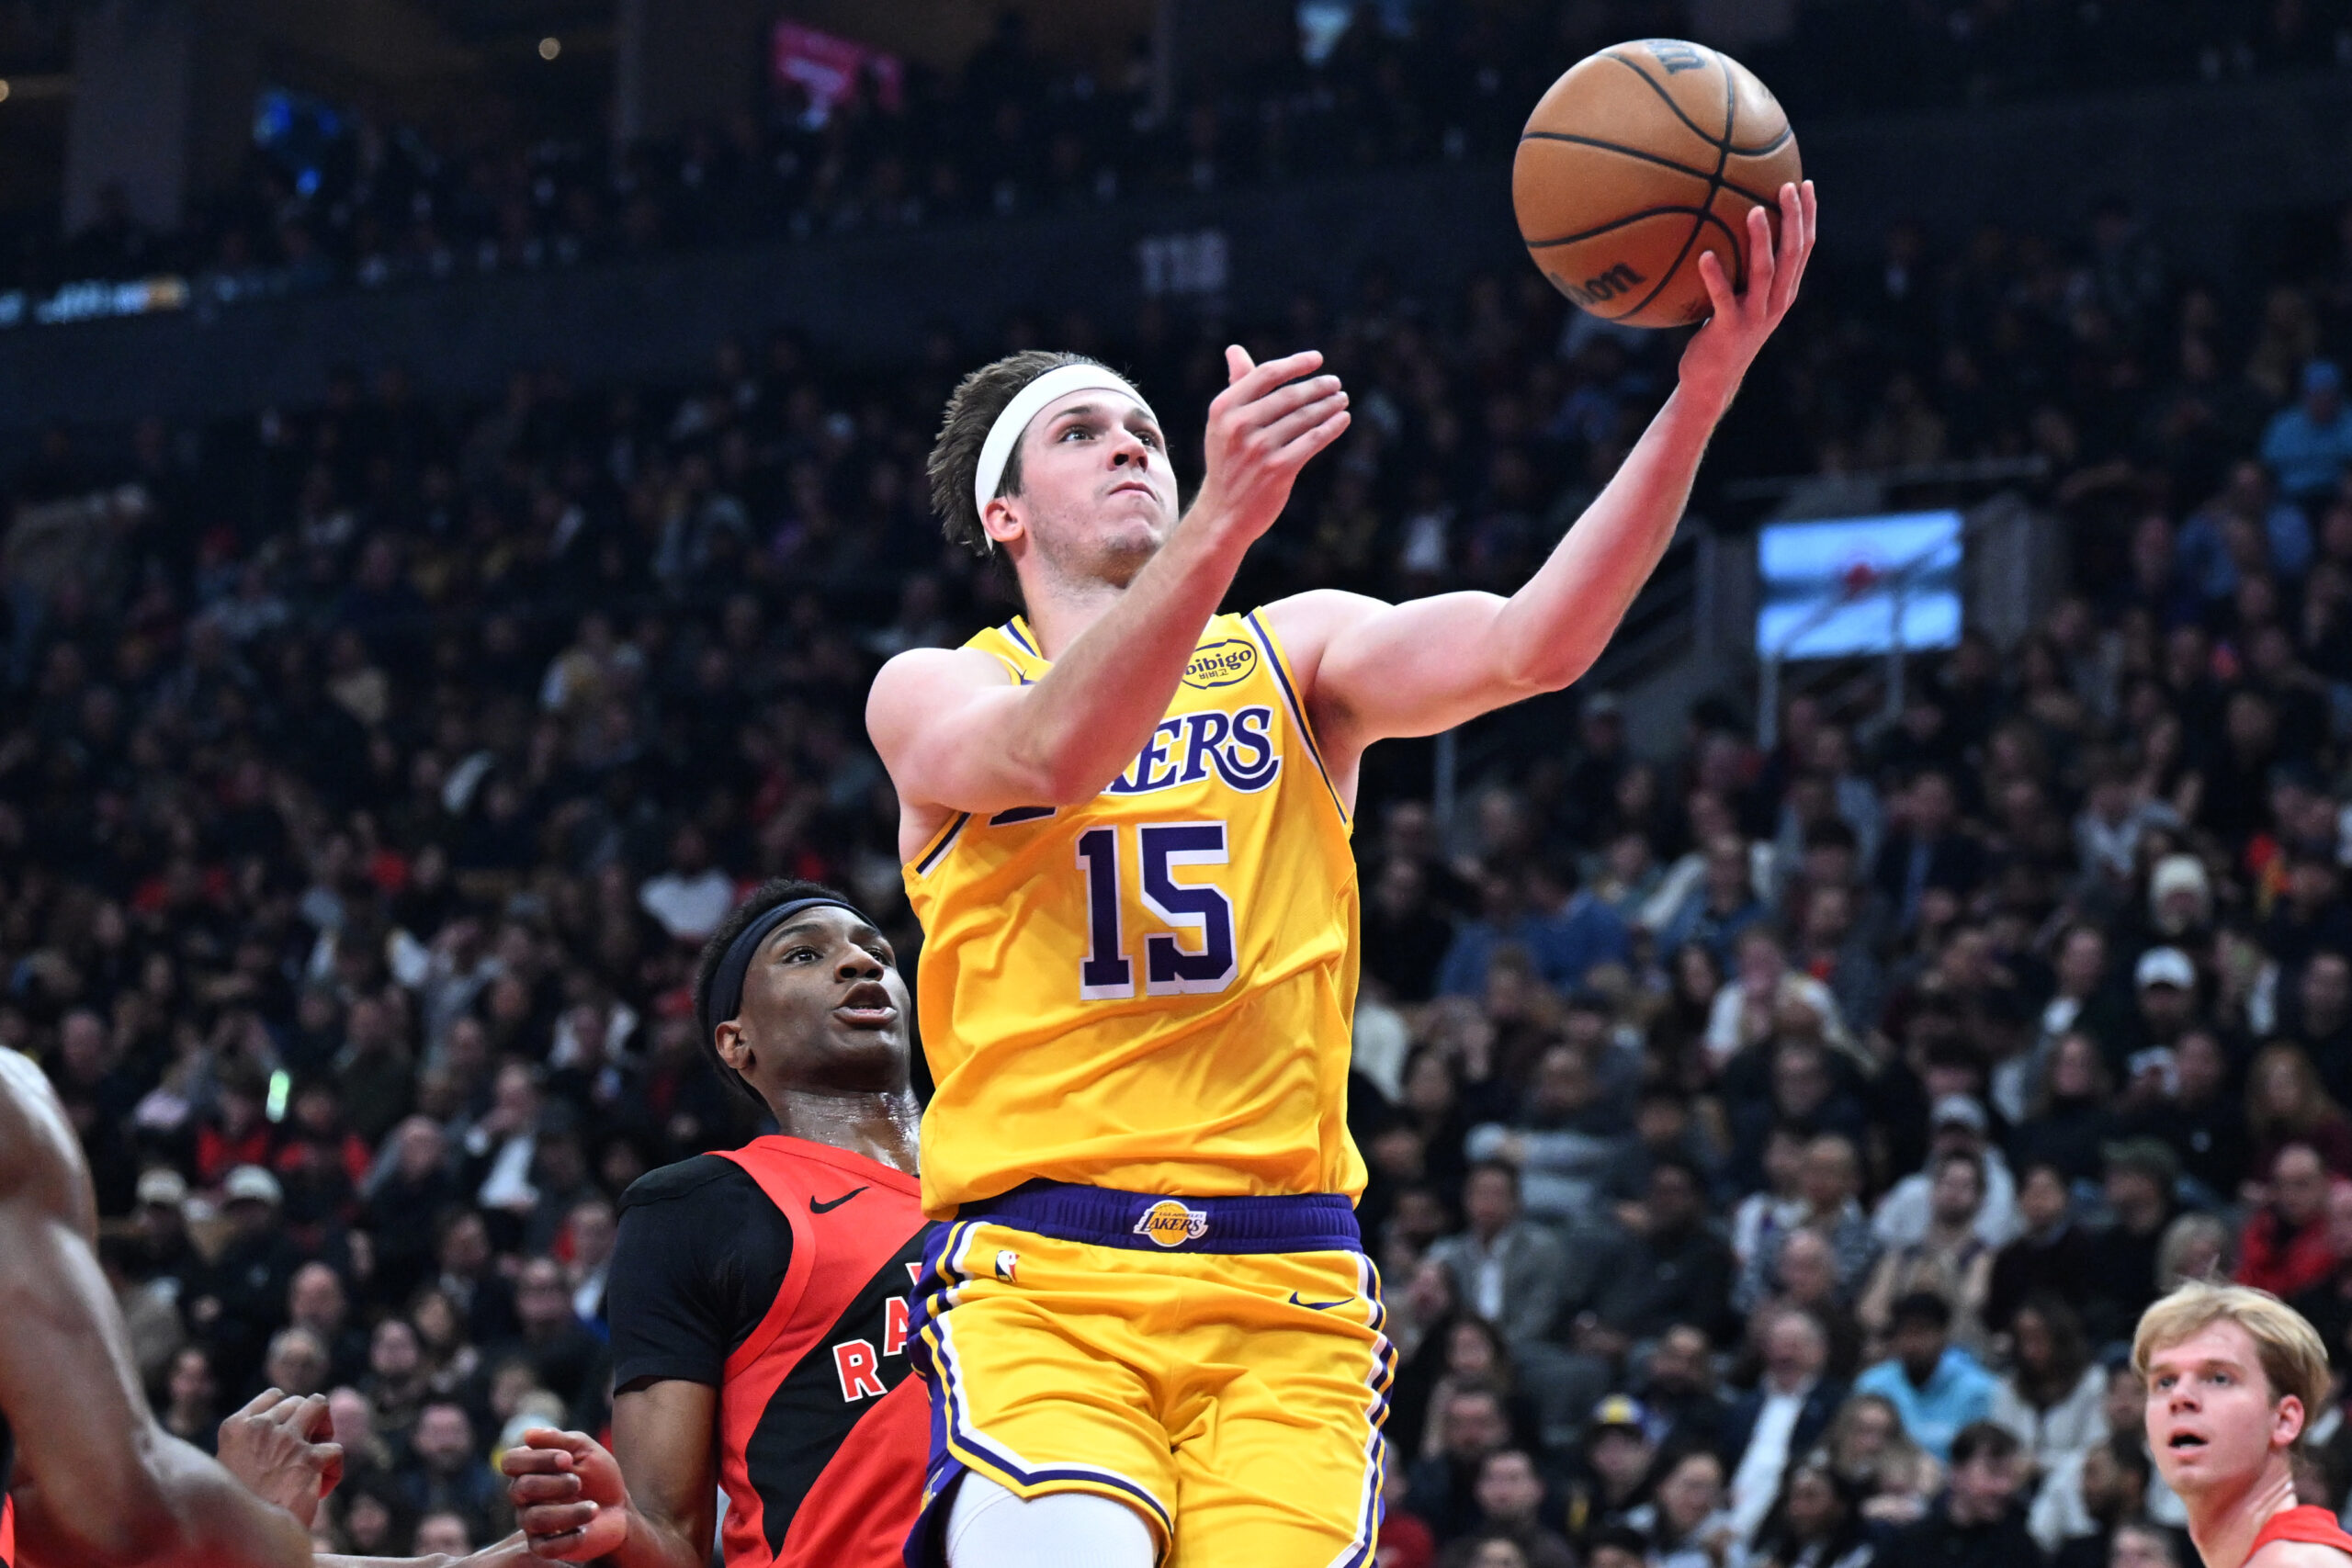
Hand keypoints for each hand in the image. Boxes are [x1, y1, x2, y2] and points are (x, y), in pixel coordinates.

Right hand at [217, 1388, 342, 1527]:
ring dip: (324, 1430)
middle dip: (308, 1423)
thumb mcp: (230, 1467)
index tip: (285, 1438)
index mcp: (236, 1427)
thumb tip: (280, 1426)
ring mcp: (286, 1440)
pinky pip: (336, 1450)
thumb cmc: (239, 1507)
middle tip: (302, 1455)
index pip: (274, 1397)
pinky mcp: (310, 1459)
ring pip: (320, 1406)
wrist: (245, 1536)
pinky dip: (333, 1471)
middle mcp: (261, 1427)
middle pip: (300, 1402)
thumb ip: (251, 1444)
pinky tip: (319, 1491)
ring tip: (315, 1459)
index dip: (287, 1414)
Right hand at [502, 1427, 629, 1560]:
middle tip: (579, 1482)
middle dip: (554, 1483)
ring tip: (593, 1508)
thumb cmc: (599, 1477)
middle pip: (521, 1488)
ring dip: (568, 1511)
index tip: (567, 1458)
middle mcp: (524, 1497)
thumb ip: (560, 1440)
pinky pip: (544, 1547)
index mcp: (530, 1469)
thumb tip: (528, 1434)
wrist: (619, 1509)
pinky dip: (568, 1537)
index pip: (511, 1461)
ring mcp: (531, 1523)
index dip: (536, 1458)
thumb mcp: (586, 1450)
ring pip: (534, 1518)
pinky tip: (585, 1529)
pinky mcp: (544, 1546)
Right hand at [1187, 347, 1349, 546]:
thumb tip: (1235, 350)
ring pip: (1305, 418)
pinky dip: (1332, 428)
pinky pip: (1313, 441)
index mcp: (1224, 409)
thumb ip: (1236, 386)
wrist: (1223, 513)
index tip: (1317, 360)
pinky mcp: (1278, 469)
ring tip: (1341, 399)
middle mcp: (1239, 427)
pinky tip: (1342, 420)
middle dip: (1318, 387)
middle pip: (1289, 396)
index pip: (1266, 375)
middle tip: (1336, 383)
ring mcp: (1259, 449)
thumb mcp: (1223, 424)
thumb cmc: (1228, 462)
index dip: (1295, 364)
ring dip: (1329, 406)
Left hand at [1679, 179, 1817, 406]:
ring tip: (1752, 210)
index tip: (1804, 184)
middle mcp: (1777, 302)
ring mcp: (1755, 316)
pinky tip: (1704, 256)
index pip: (1804, 248)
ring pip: (1764, 272)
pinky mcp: (1730, 328)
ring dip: (1761, 240)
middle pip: (1792, 254)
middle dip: (1794, 218)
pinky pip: (1723, 298)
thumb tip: (1724, 227)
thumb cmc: (1722, 333)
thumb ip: (1743, 271)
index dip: (1808, 216)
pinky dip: (1715, 276)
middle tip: (1785, 186)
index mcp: (1784, 291)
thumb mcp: (1741, 299)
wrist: (1712, 380)